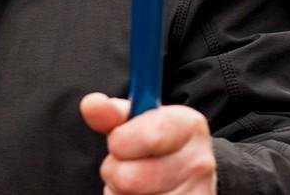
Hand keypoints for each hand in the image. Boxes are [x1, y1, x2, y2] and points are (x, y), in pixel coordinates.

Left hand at [80, 93, 215, 194]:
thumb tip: (91, 104)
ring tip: (136, 183)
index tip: (117, 143)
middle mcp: (199, 163)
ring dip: (120, 193)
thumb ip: (111, 113)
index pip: (150, 136)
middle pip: (129, 178)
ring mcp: (196, 194)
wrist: (185, 177)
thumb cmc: (153, 144)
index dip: (121, 142)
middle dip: (115, 172)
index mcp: (188, 126)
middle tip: (125, 165)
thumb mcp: (134, 122)